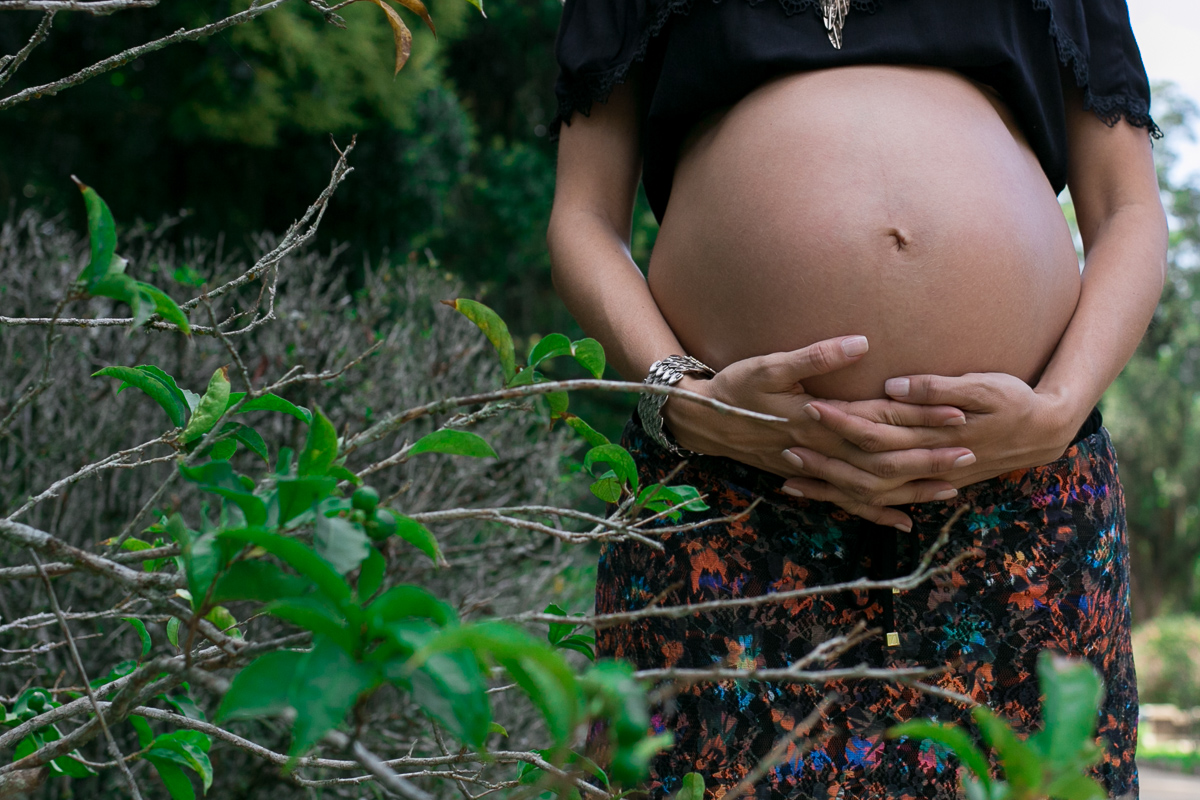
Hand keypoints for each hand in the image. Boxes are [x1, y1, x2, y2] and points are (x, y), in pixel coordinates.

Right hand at [663, 337, 971, 529]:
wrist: (704, 422)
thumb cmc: (736, 388)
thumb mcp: (770, 364)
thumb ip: (816, 356)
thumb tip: (860, 344)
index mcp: (821, 420)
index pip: (882, 421)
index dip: (921, 418)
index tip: (958, 414)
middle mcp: (824, 450)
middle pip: (885, 460)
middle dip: (928, 458)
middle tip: (970, 453)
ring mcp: (818, 468)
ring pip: (873, 487)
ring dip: (912, 488)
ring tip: (951, 486)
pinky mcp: (810, 478)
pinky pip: (849, 502)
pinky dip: (877, 513)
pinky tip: (904, 521)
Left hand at [783, 372, 1080, 505]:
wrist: (1044, 431)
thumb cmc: (1014, 399)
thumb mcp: (983, 385)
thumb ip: (936, 387)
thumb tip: (894, 386)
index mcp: (931, 432)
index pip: (877, 428)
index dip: (842, 421)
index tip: (810, 409)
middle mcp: (923, 460)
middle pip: (863, 464)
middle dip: (824, 458)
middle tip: (784, 444)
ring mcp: (925, 477)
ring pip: (869, 490)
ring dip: (830, 485)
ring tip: (789, 478)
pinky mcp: (926, 483)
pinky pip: (884, 501)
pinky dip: (854, 503)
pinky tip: (826, 498)